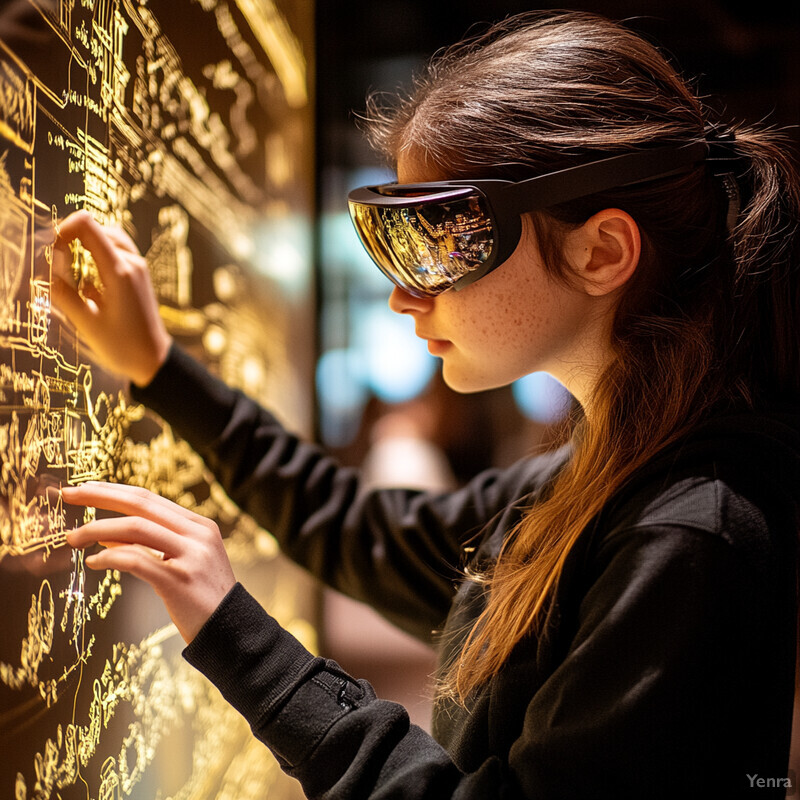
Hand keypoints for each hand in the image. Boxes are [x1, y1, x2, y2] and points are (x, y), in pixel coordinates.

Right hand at [51, 211, 171, 386]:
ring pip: (109, 238)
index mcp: (119, 271)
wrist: (154, 360)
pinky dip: (99, 255)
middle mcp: (132, 263)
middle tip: (61, 269)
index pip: (87, 225)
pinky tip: (91, 282)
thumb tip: (46, 269)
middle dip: (73, 240)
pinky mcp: (140, 275)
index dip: (63, 230)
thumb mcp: (87, 323)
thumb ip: (64, 293)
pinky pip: (117, 252)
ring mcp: (139, 268)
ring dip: (87, 247)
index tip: (53, 253)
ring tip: (74, 274)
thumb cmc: (123, 347)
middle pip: (97, 228)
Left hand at [63, 482, 235, 643]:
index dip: (114, 490)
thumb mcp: (183, 562)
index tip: (85, 488)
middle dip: (100, 495)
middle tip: (68, 494)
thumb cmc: (203, 599)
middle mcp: (198, 534)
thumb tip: (107, 533)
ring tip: (73, 537)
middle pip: (141, 504)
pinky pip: (137, 560)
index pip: (149, 498)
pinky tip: (95, 562)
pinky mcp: (180, 580)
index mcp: (199, 525)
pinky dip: (111, 557)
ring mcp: (191, 555)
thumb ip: (151, 545)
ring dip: (97, 528)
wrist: (234, 631)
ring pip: (136, 528)